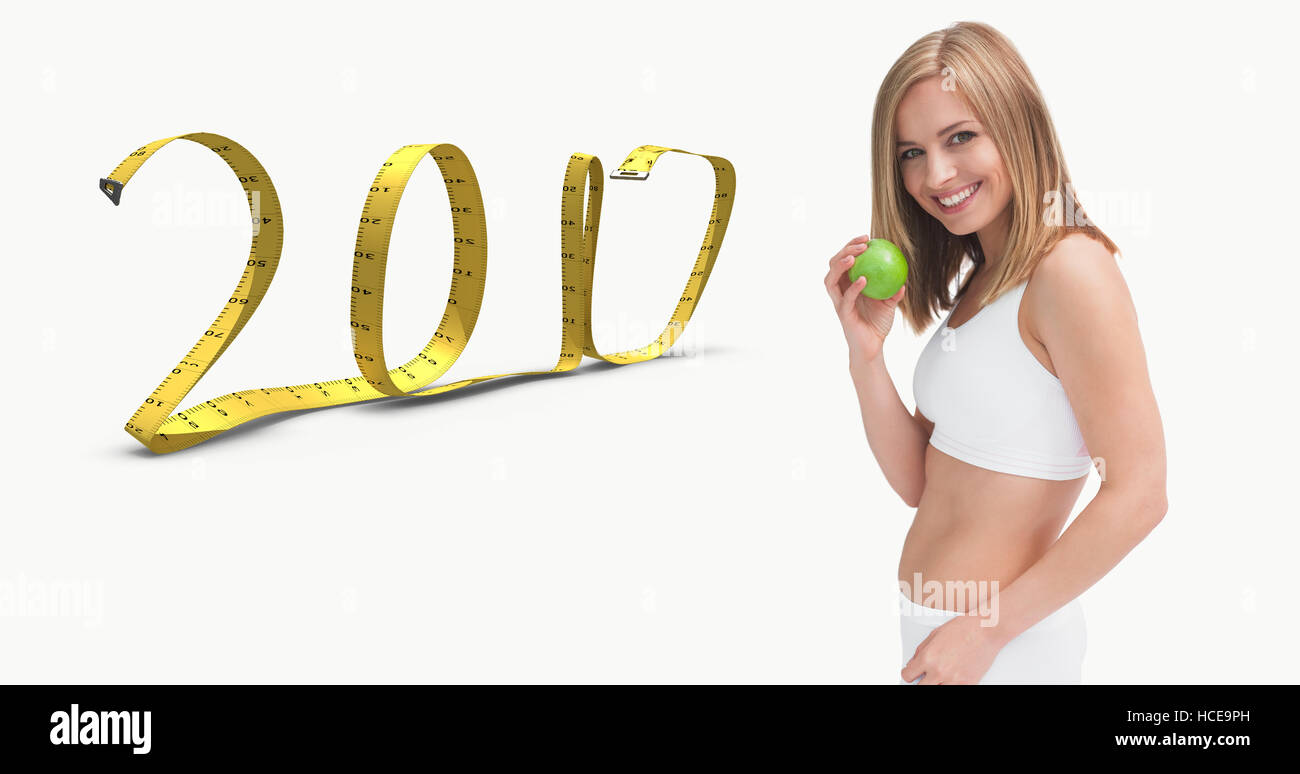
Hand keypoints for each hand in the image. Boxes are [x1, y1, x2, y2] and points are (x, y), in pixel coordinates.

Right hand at [823, 235, 906, 362]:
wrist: (872, 347)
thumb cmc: (877, 324)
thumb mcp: (889, 304)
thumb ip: (893, 291)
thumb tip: (904, 278)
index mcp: (848, 285)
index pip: (845, 261)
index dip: (852, 246)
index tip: (867, 238)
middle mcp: (840, 291)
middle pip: (834, 265)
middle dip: (845, 250)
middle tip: (862, 244)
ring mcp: (839, 302)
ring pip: (831, 279)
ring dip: (841, 265)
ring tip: (854, 256)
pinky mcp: (842, 314)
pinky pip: (846, 298)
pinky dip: (854, 287)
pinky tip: (864, 279)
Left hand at [900, 613, 1004, 684]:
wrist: (986, 631)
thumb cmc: (964, 628)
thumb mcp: (934, 635)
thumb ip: (920, 651)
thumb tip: (913, 663)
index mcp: (928, 658)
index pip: (908, 675)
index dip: (907, 674)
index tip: (910, 673)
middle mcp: (939, 671)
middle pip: (920, 688)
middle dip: (919, 682)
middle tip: (922, 677)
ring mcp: (954, 680)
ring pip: (936, 690)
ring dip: (935, 684)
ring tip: (938, 677)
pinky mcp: (967, 683)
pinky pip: (953, 690)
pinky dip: (950, 685)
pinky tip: (950, 679)